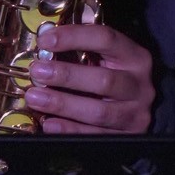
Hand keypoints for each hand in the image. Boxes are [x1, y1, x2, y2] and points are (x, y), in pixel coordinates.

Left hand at [24, 22, 155, 133]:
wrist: (137, 110)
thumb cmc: (115, 77)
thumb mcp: (108, 58)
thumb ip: (84, 47)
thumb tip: (46, 40)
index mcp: (135, 57)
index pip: (106, 39)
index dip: (74, 37)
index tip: (45, 40)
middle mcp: (139, 86)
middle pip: (104, 80)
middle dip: (66, 76)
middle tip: (37, 72)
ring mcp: (136, 114)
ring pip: (99, 112)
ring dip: (63, 104)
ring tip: (35, 98)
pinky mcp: (127, 137)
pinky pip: (95, 136)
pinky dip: (70, 130)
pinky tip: (49, 123)